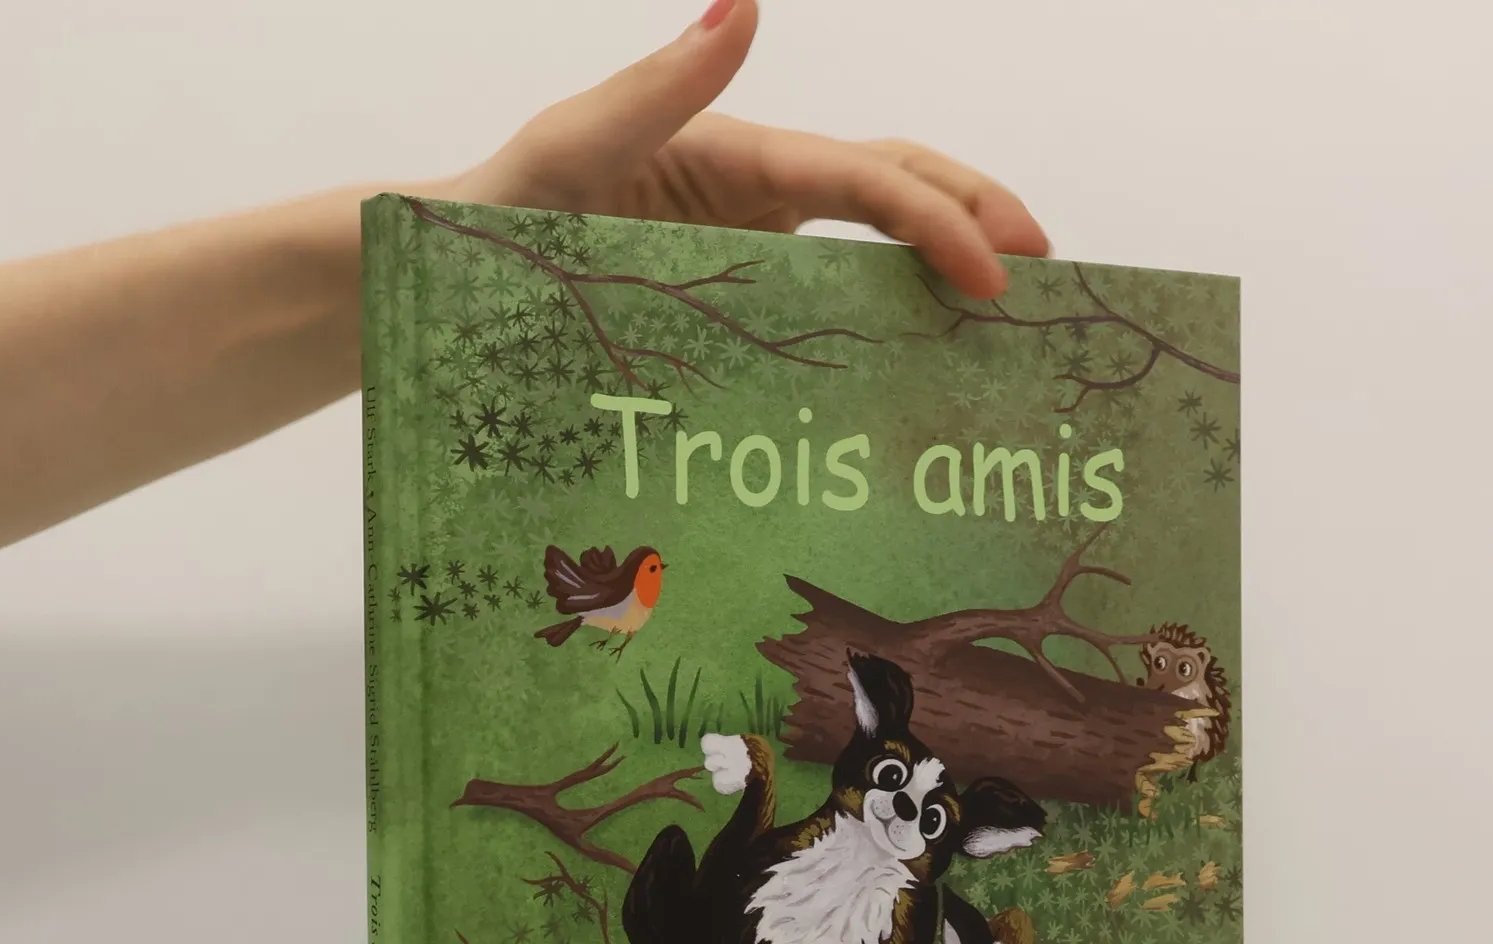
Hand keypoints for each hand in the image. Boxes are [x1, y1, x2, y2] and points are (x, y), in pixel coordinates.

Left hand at [437, 0, 1048, 298]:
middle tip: (1042, 271)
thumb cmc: (496, 219)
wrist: (449, 289)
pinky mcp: (744, 297)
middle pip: (896, 185)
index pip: (865, 176)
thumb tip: (743, 1)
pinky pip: (836, 297)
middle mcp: (759, 193)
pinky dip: (893, 315)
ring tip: (1012, 312)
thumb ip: (654, 87)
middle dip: (975, 214)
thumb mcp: (568, 151)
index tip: (993, 276)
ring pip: (878, 238)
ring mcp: (755, 245)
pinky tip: (929, 359)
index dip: (938, 218)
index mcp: (736, 154)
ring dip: (949, 260)